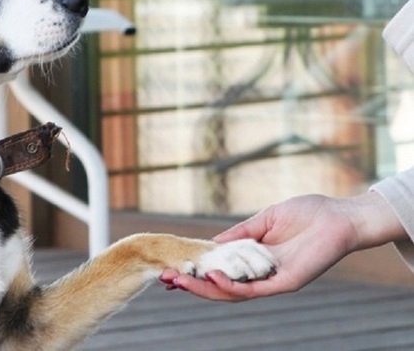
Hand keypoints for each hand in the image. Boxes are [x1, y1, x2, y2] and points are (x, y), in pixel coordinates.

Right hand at [159, 192, 404, 301]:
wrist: (339, 216)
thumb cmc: (306, 213)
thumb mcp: (263, 221)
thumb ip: (239, 234)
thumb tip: (211, 245)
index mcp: (254, 260)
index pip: (219, 272)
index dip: (194, 273)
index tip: (170, 269)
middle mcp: (261, 275)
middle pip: (220, 287)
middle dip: (192, 285)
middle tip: (166, 279)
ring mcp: (273, 281)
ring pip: (232, 293)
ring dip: (204, 289)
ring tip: (179, 280)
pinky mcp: (286, 282)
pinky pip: (253, 290)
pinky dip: (229, 286)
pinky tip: (210, 277)